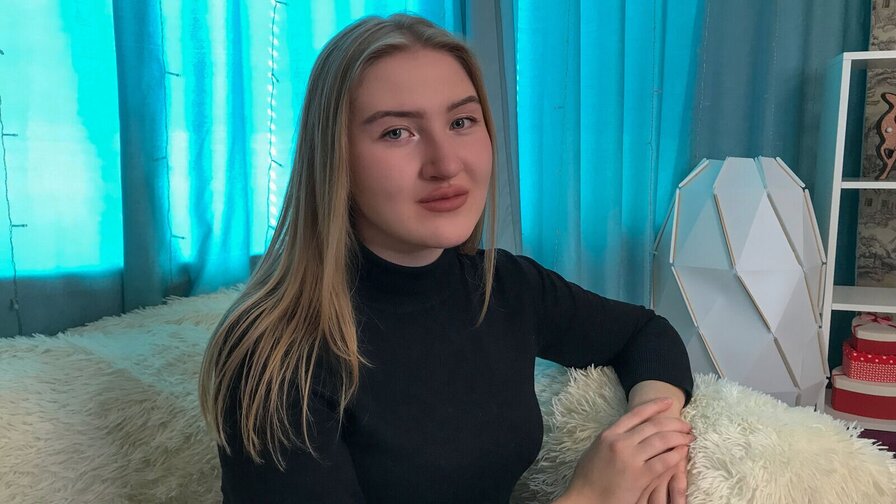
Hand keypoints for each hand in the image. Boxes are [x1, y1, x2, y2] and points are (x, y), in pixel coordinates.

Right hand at [559, 398, 692, 503]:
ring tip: (689, 437)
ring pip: (662, 440)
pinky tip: (683, 452)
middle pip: (653, 425)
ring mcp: (630, 458)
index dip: (655, 406)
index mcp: (608, 435)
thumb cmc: (587, 479)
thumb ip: (611, 440)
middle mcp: (620, 442)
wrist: (584, 500)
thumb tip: (625, 432)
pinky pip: (665, 461)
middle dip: (674, 423)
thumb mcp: (595, 451)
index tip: (668, 402)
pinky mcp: (640, 476)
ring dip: (679, 437)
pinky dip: (677, 454)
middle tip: (685, 425)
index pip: (636, 414)